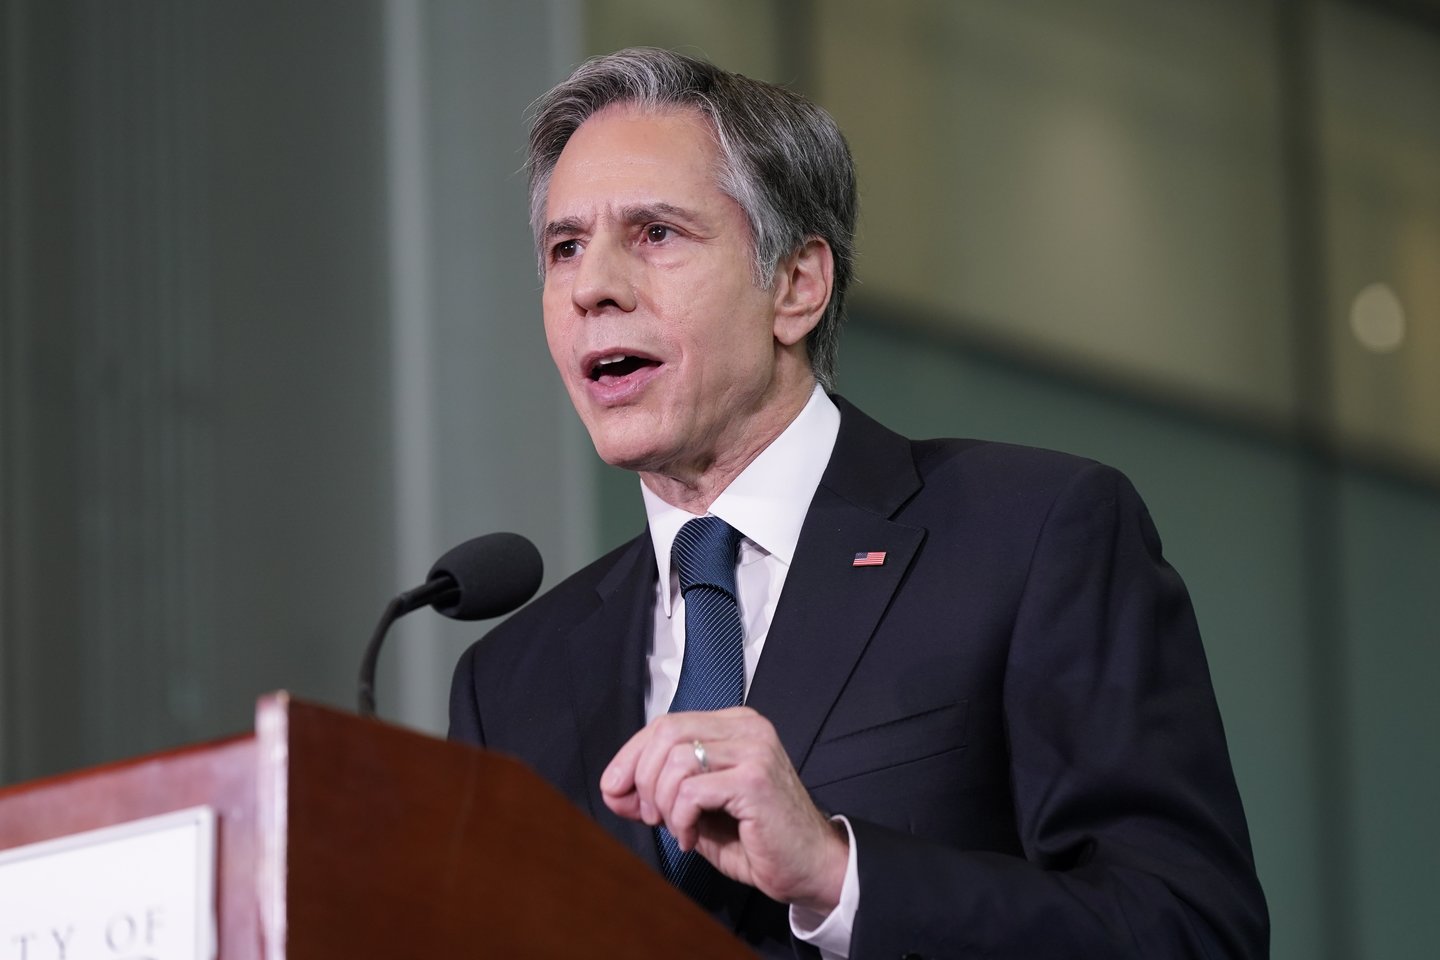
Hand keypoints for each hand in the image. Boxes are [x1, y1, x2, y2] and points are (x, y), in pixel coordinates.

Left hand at [601, 706, 847, 912]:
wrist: (812, 869)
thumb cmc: (758, 840)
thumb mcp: (698, 811)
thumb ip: (660, 793)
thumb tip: (615, 789)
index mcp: (734, 725)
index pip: (666, 724)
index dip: (630, 756)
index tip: (615, 790)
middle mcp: (746, 727)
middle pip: (665, 733)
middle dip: (642, 778)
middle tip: (651, 817)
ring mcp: (754, 749)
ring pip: (675, 761)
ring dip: (664, 803)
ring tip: (679, 830)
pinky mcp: (754, 779)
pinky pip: (692, 790)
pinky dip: (681, 819)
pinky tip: (692, 839)